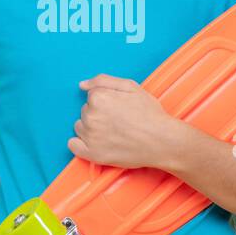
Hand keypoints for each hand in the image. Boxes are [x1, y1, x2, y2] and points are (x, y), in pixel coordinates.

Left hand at [68, 74, 188, 169]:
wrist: (162, 141)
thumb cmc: (149, 114)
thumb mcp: (131, 87)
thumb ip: (103, 81)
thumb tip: (82, 85)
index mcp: (98, 97)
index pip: (92, 97)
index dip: (106, 101)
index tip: (118, 108)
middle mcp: (90, 116)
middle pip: (85, 112)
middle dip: (98, 114)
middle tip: (118, 121)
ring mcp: (90, 136)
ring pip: (80, 127)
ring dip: (91, 129)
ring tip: (112, 133)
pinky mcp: (92, 154)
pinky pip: (73, 146)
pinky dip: (80, 144)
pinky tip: (95, 143)